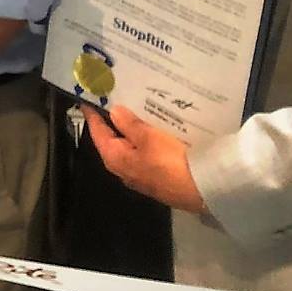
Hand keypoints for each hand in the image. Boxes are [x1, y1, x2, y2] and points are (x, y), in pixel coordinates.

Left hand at [82, 104, 207, 214]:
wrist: (203, 189)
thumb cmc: (170, 161)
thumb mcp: (148, 137)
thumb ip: (129, 124)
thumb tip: (113, 112)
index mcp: (115, 159)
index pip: (97, 133)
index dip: (92, 116)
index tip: (88, 100)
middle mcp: (123, 170)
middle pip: (112, 141)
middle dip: (111, 122)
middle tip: (111, 101)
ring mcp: (141, 176)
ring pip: (130, 149)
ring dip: (130, 132)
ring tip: (133, 111)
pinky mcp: (158, 179)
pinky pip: (145, 155)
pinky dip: (145, 142)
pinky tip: (153, 132)